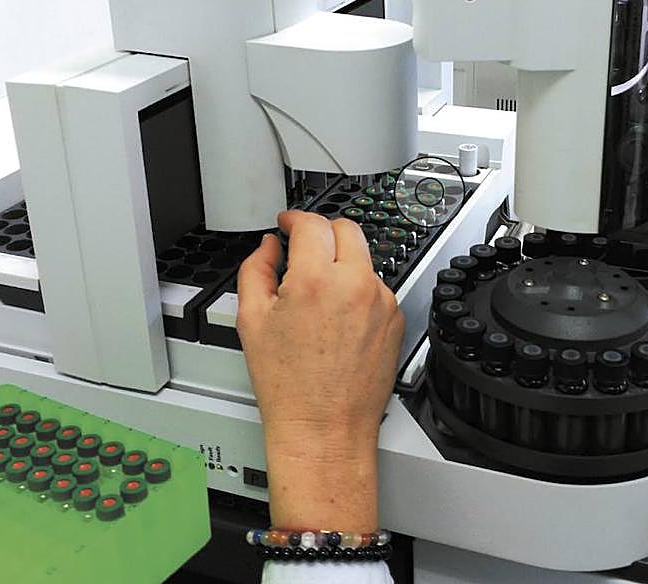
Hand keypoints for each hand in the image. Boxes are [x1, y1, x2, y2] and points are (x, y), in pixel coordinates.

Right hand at [237, 210, 403, 532]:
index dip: (294, 219)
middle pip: (346, 229)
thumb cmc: (289, 386)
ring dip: (341, 264)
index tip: (287, 224)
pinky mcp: (396, 319)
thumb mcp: (252, 321)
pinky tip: (338, 319)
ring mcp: (381, 301)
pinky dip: (358, 291)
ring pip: (363, 259)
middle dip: (323, 232)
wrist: (324, 429)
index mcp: (316, 280)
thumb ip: (256, 270)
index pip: (311, 223)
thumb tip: (269, 247)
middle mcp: (355, 285)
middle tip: (305, 247)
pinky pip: (376, 288)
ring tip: (318, 297)